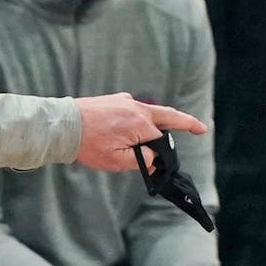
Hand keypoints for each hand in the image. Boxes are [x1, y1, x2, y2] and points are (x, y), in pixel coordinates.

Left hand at [74, 92, 206, 171]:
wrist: (63, 125)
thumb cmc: (88, 145)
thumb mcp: (116, 161)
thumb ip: (140, 160)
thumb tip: (154, 158)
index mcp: (141, 124)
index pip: (162, 141)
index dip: (160, 155)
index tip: (159, 166)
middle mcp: (138, 108)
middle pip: (169, 116)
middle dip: (187, 123)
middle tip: (201, 129)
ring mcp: (126, 101)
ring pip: (150, 112)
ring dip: (159, 121)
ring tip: (166, 128)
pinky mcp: (115, 99)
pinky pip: (134, 109)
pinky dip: (138, 118)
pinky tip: (130, 128)